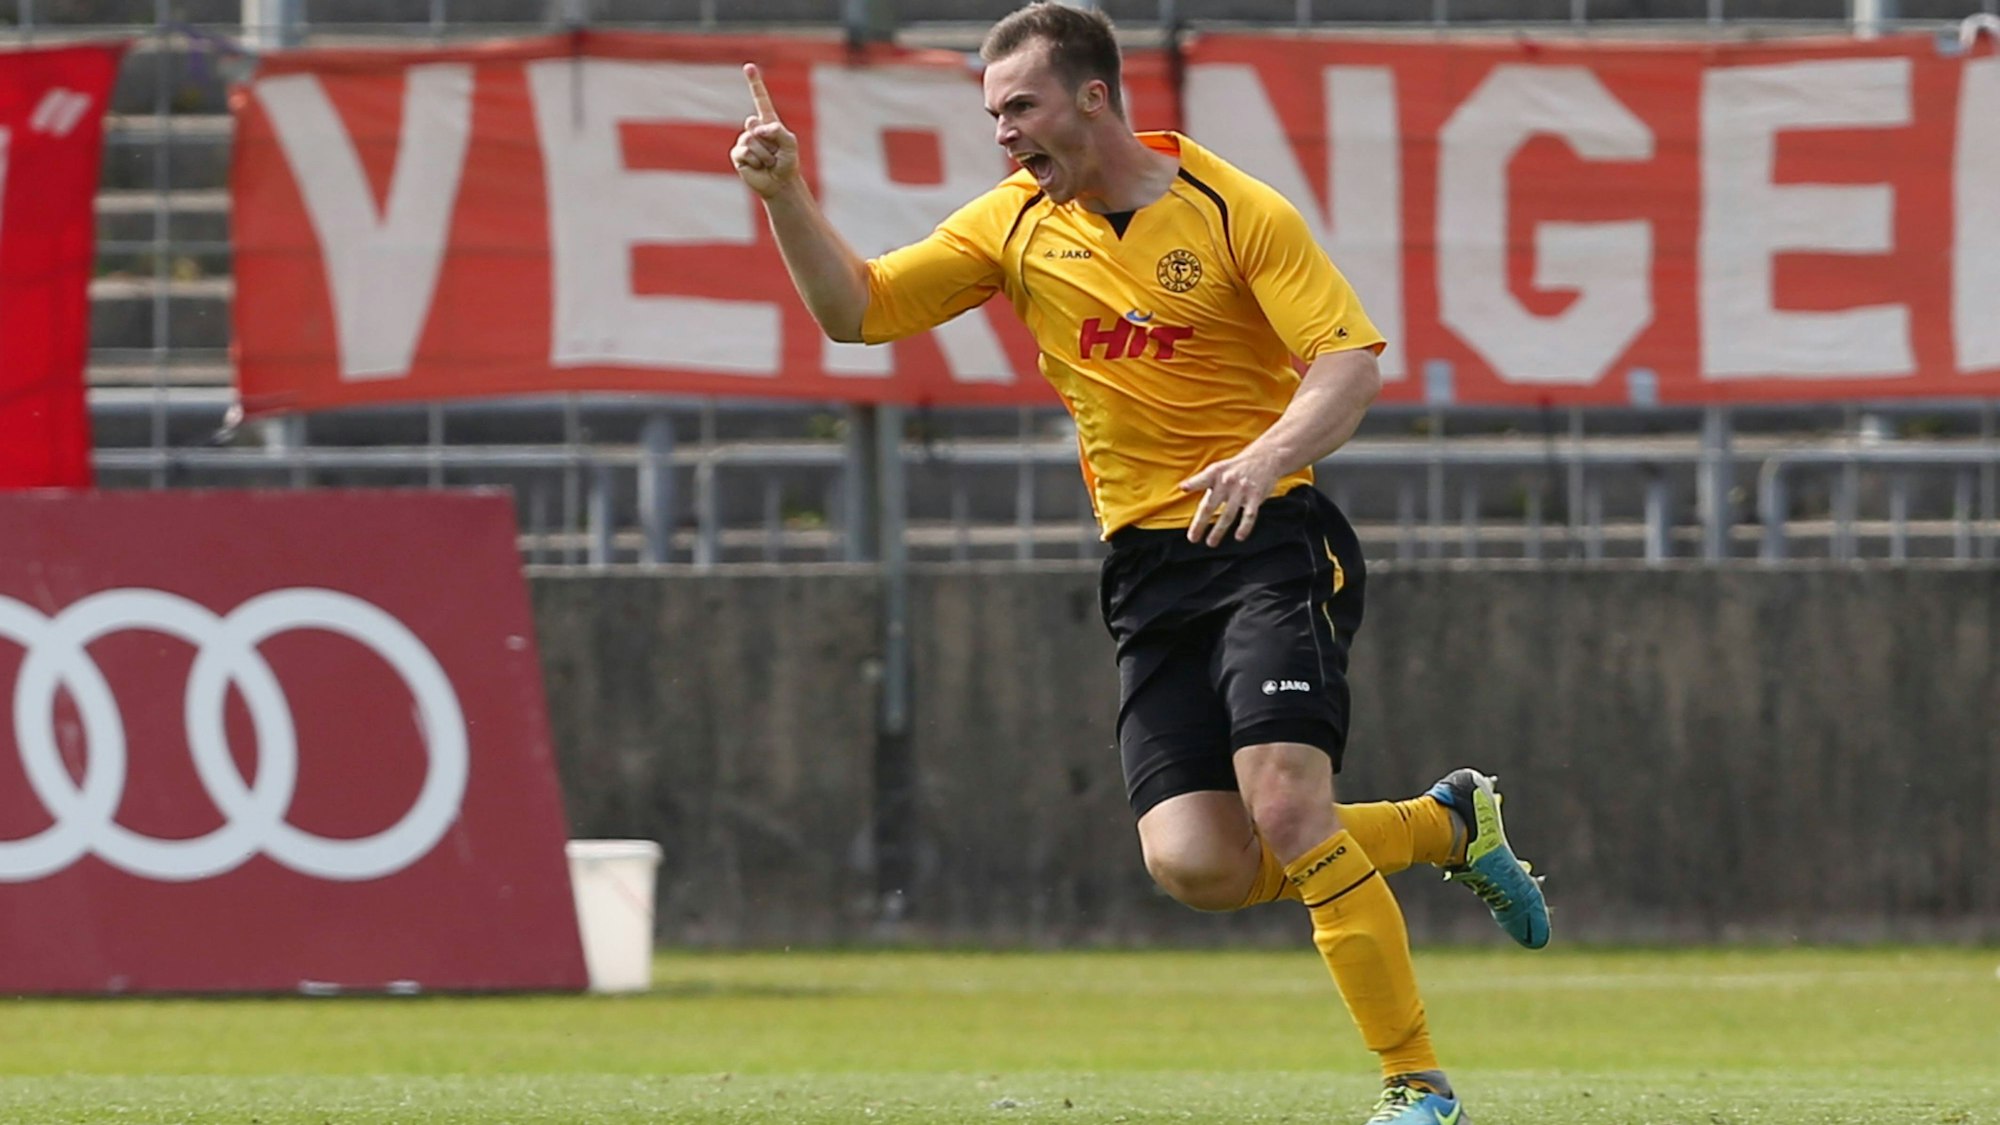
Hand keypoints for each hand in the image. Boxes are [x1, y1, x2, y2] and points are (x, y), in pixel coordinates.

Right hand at [731, 63, 799, 198]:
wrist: (780, 184)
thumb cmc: (787, 163)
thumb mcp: (791, 144)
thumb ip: (780, 131)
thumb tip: (759, 129)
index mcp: (768, 122)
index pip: (760, 99)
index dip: (754, 83)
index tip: (748, 66)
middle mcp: (755, 129)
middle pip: (753, 122)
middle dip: (767, 140)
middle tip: (774, 154)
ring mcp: (744, 141)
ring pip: (750, 139)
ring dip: (764, 154)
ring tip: (768, 162)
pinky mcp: (737, 155)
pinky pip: (744, 152)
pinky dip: (755, 161)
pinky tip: (758, 167)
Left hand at [1179, 452, 1281, 546]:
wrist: (1265, 457)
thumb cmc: (1235, 468)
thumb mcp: (1219, 469)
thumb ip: (1204, 485)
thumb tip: (1186, 495)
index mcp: (1215, 473)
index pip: (1202, 479)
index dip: (1193, 483)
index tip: (1184, 488)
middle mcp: (1227, 481)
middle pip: (1210, 505)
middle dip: (1200, 523)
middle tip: (1192, 538)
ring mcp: (1241, 489)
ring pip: (1228, 514)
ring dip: (1219, 531)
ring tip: (1211, 543)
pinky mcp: (1256, 496)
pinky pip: (1249, 515)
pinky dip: (1245, 527)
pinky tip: (1239, 537)